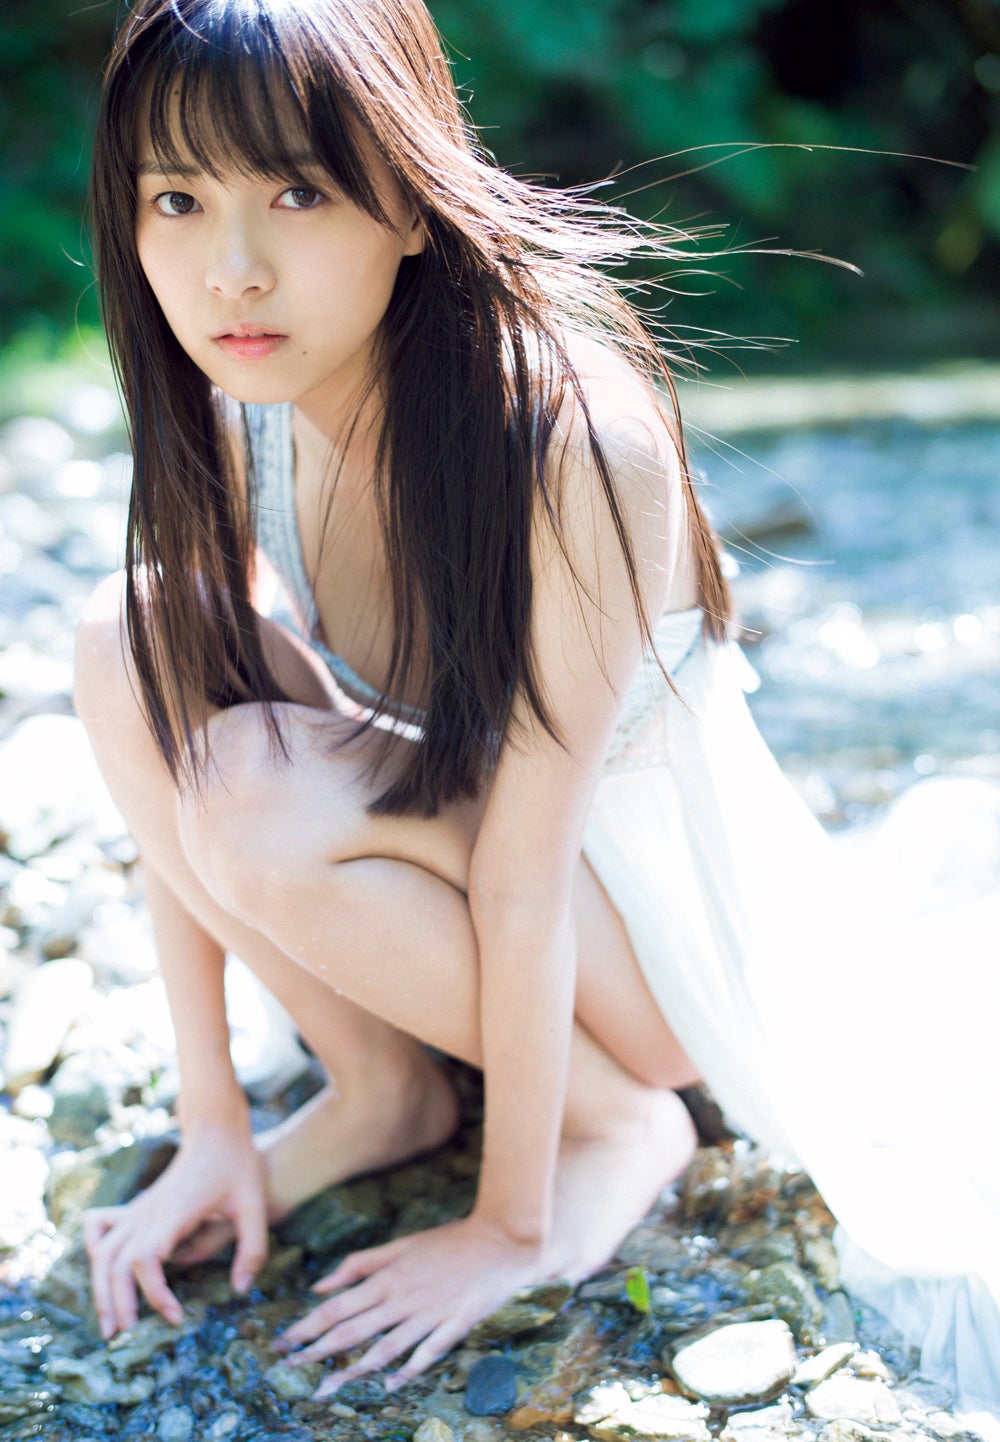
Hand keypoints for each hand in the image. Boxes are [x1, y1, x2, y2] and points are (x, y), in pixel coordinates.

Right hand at [84, 1122, 267, 1338]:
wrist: (218, 1130)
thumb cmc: (238, 1164)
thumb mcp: (256, 1204)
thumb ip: (252, 1249)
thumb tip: (241, 1292)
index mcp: (174, 1212)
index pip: (147, 1260)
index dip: (155, 1294)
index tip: (177, 1317)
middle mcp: (149, 1212)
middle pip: (115, 1262)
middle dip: (117, 1303)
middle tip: (126, 1338)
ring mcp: (139, 1209)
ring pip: (102, 1252)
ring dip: (101, 1289)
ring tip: (110, 1326)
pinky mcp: (137, 1207)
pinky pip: (101, 1228)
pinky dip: (94, 1251)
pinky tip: (100, 1272)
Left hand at [274, 1214, 545, 1393]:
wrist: (499, 1239)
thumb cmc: (447, 1241)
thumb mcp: (401, 1244)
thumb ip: (361, 1264)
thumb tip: (321, 1284)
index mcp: (387, 1278)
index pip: (338, 1306)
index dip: (308, 1325)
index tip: (282, 1342)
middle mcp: (402, 1298)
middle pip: (353, 1329)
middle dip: (317, 1350)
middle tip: (288, 1368)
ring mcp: (429, 1314)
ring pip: (384, 1347)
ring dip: (352, 1369)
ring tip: (324, 1388)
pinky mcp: (455, 1325)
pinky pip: (427, 1352)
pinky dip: (407, 1369)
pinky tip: (388, 1385)